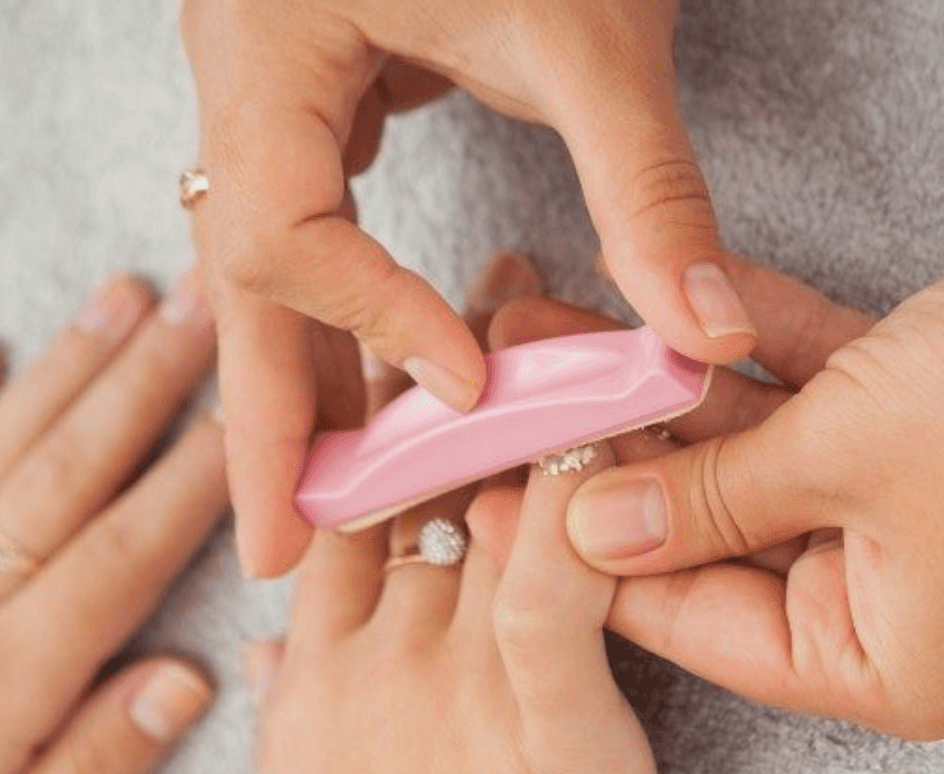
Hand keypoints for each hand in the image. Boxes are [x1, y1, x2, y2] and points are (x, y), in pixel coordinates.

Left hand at [0, 274, 225, 773]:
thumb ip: (96, 770)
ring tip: (123, 298)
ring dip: (62, 372)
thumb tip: (192, 678)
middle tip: (207, 305)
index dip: (200, 476)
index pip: (125, 552)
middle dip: (145, 383)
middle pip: (64, 473)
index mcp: (2, 680)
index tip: (261, 411)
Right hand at [181, 0, 758, 578]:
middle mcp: (244, 63)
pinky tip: (385, 376)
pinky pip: (314, 212)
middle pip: (240, 273)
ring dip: (308, 370)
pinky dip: (347, 301)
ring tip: (334, 498)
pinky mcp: (326, 75)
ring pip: (272, 251)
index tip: (468, 396)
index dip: (373, 326)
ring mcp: (274, 70)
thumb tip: (702, 339)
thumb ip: (649, 192)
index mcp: (267, 42)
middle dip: (269, 415)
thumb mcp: (597, 39)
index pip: (286, 230)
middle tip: (285, 551)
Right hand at [248, 259, 660, 773]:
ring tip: (587, 326)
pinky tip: (631, 437)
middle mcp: (371, 663)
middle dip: (457, 377)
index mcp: (317, 678)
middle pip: (407, 478)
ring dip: (543, 410)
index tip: (404, 352)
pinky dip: (595, 496)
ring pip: (487, 504)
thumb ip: (301, 718)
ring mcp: (451, 691)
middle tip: (505, 288)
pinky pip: (561, 579)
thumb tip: (282, 652)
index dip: (374, 419)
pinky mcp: (545, 730)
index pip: (334, 507)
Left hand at [551, 202, 943, 737]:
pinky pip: (816, 399)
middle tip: (528, 406)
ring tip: (575, 336)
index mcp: (881, 662)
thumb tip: (592, 528)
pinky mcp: (924, 431)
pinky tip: (674, 305)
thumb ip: (703, 501)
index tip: (504, 505)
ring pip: (762, 459)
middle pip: (722, 539)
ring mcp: (912, 514)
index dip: (590, 562)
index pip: (701, 623)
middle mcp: (895, 602)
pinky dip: (760, 355)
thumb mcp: (833, 464)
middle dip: (629, 460)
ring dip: (681, 396)